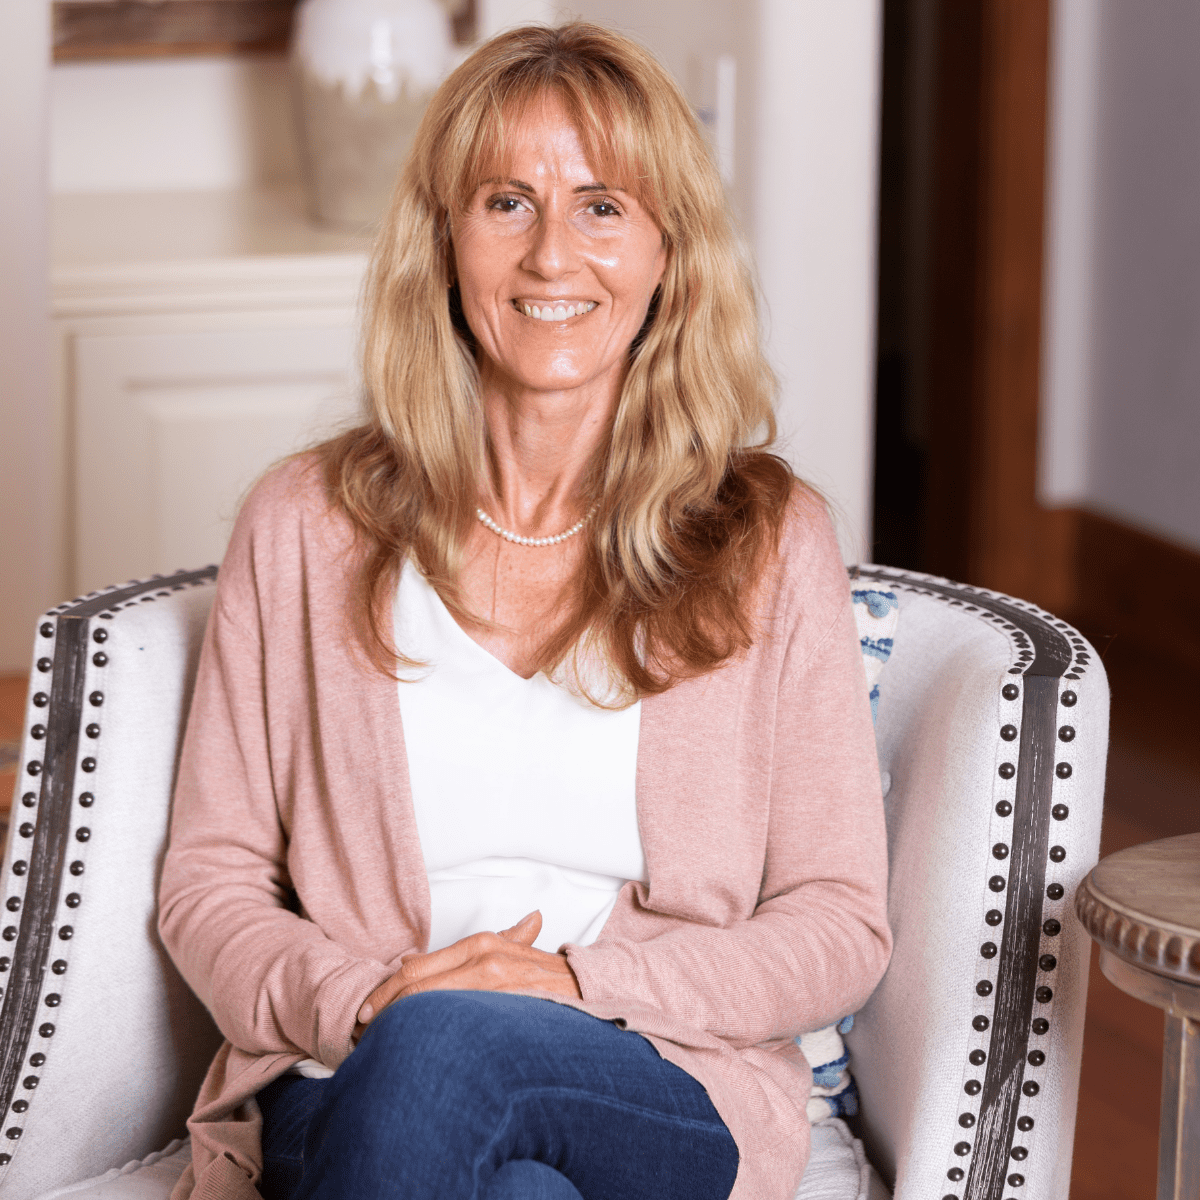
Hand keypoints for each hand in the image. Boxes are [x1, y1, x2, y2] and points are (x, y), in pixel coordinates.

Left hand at [354, 911, 580, 1037]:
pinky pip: (458, 1030)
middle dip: (383, 1013)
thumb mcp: (507, 954)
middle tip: (363, 1034)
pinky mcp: (506, 1015)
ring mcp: (496, 988)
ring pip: (430, 1010)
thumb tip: (412, 957)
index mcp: (482, 944)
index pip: (415, 968)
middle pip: (416, 988)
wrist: (593, 991)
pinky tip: (420, 1060)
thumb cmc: (548, 979)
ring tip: (380, 1048)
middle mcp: (485, 960)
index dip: (384, 992)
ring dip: (401, 1030)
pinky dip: (432, 1044)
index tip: (365, 1012)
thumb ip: (464, 954)